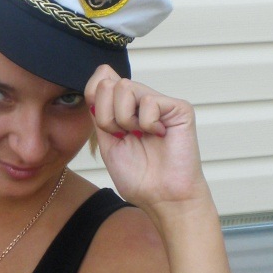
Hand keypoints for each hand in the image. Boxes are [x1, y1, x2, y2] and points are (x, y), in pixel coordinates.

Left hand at [85, 66, 208, 211]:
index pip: (102, 80)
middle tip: (123, 136)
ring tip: (140, 136)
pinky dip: (148, 123)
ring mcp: (160, 103)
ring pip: (125, 87)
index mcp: (123, 110)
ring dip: (125, 119)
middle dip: (107, 115)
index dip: (94, 95)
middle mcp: (141, 103)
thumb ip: (101, 112)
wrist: (162, 198)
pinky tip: (160, 136)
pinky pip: (149, 101)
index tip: (104, 125)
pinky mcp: (178, 108)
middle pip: (109, 83)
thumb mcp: (107, 143)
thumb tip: (102, 74)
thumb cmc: (139, 178)